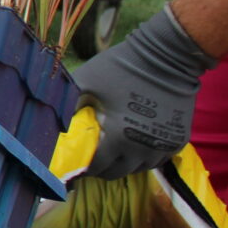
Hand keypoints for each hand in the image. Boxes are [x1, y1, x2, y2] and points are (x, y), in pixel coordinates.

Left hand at [71, 3, 217, 179]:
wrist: (168, 55)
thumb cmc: (122, 67)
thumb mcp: (86, 81)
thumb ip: (67, 102)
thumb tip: (48, 120)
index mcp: (118, 136)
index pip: (96, 167)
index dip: (82, 168)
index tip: (74, 164)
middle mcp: (142, 147)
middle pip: (116, 172)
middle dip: (100, 169)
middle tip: (90, 159)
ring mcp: (163, 145)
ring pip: (139, 168)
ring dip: (123, 164)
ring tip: (111, 152)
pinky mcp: (178, 139)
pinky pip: (159, 159)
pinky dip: (144, 158)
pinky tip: (134, 147)